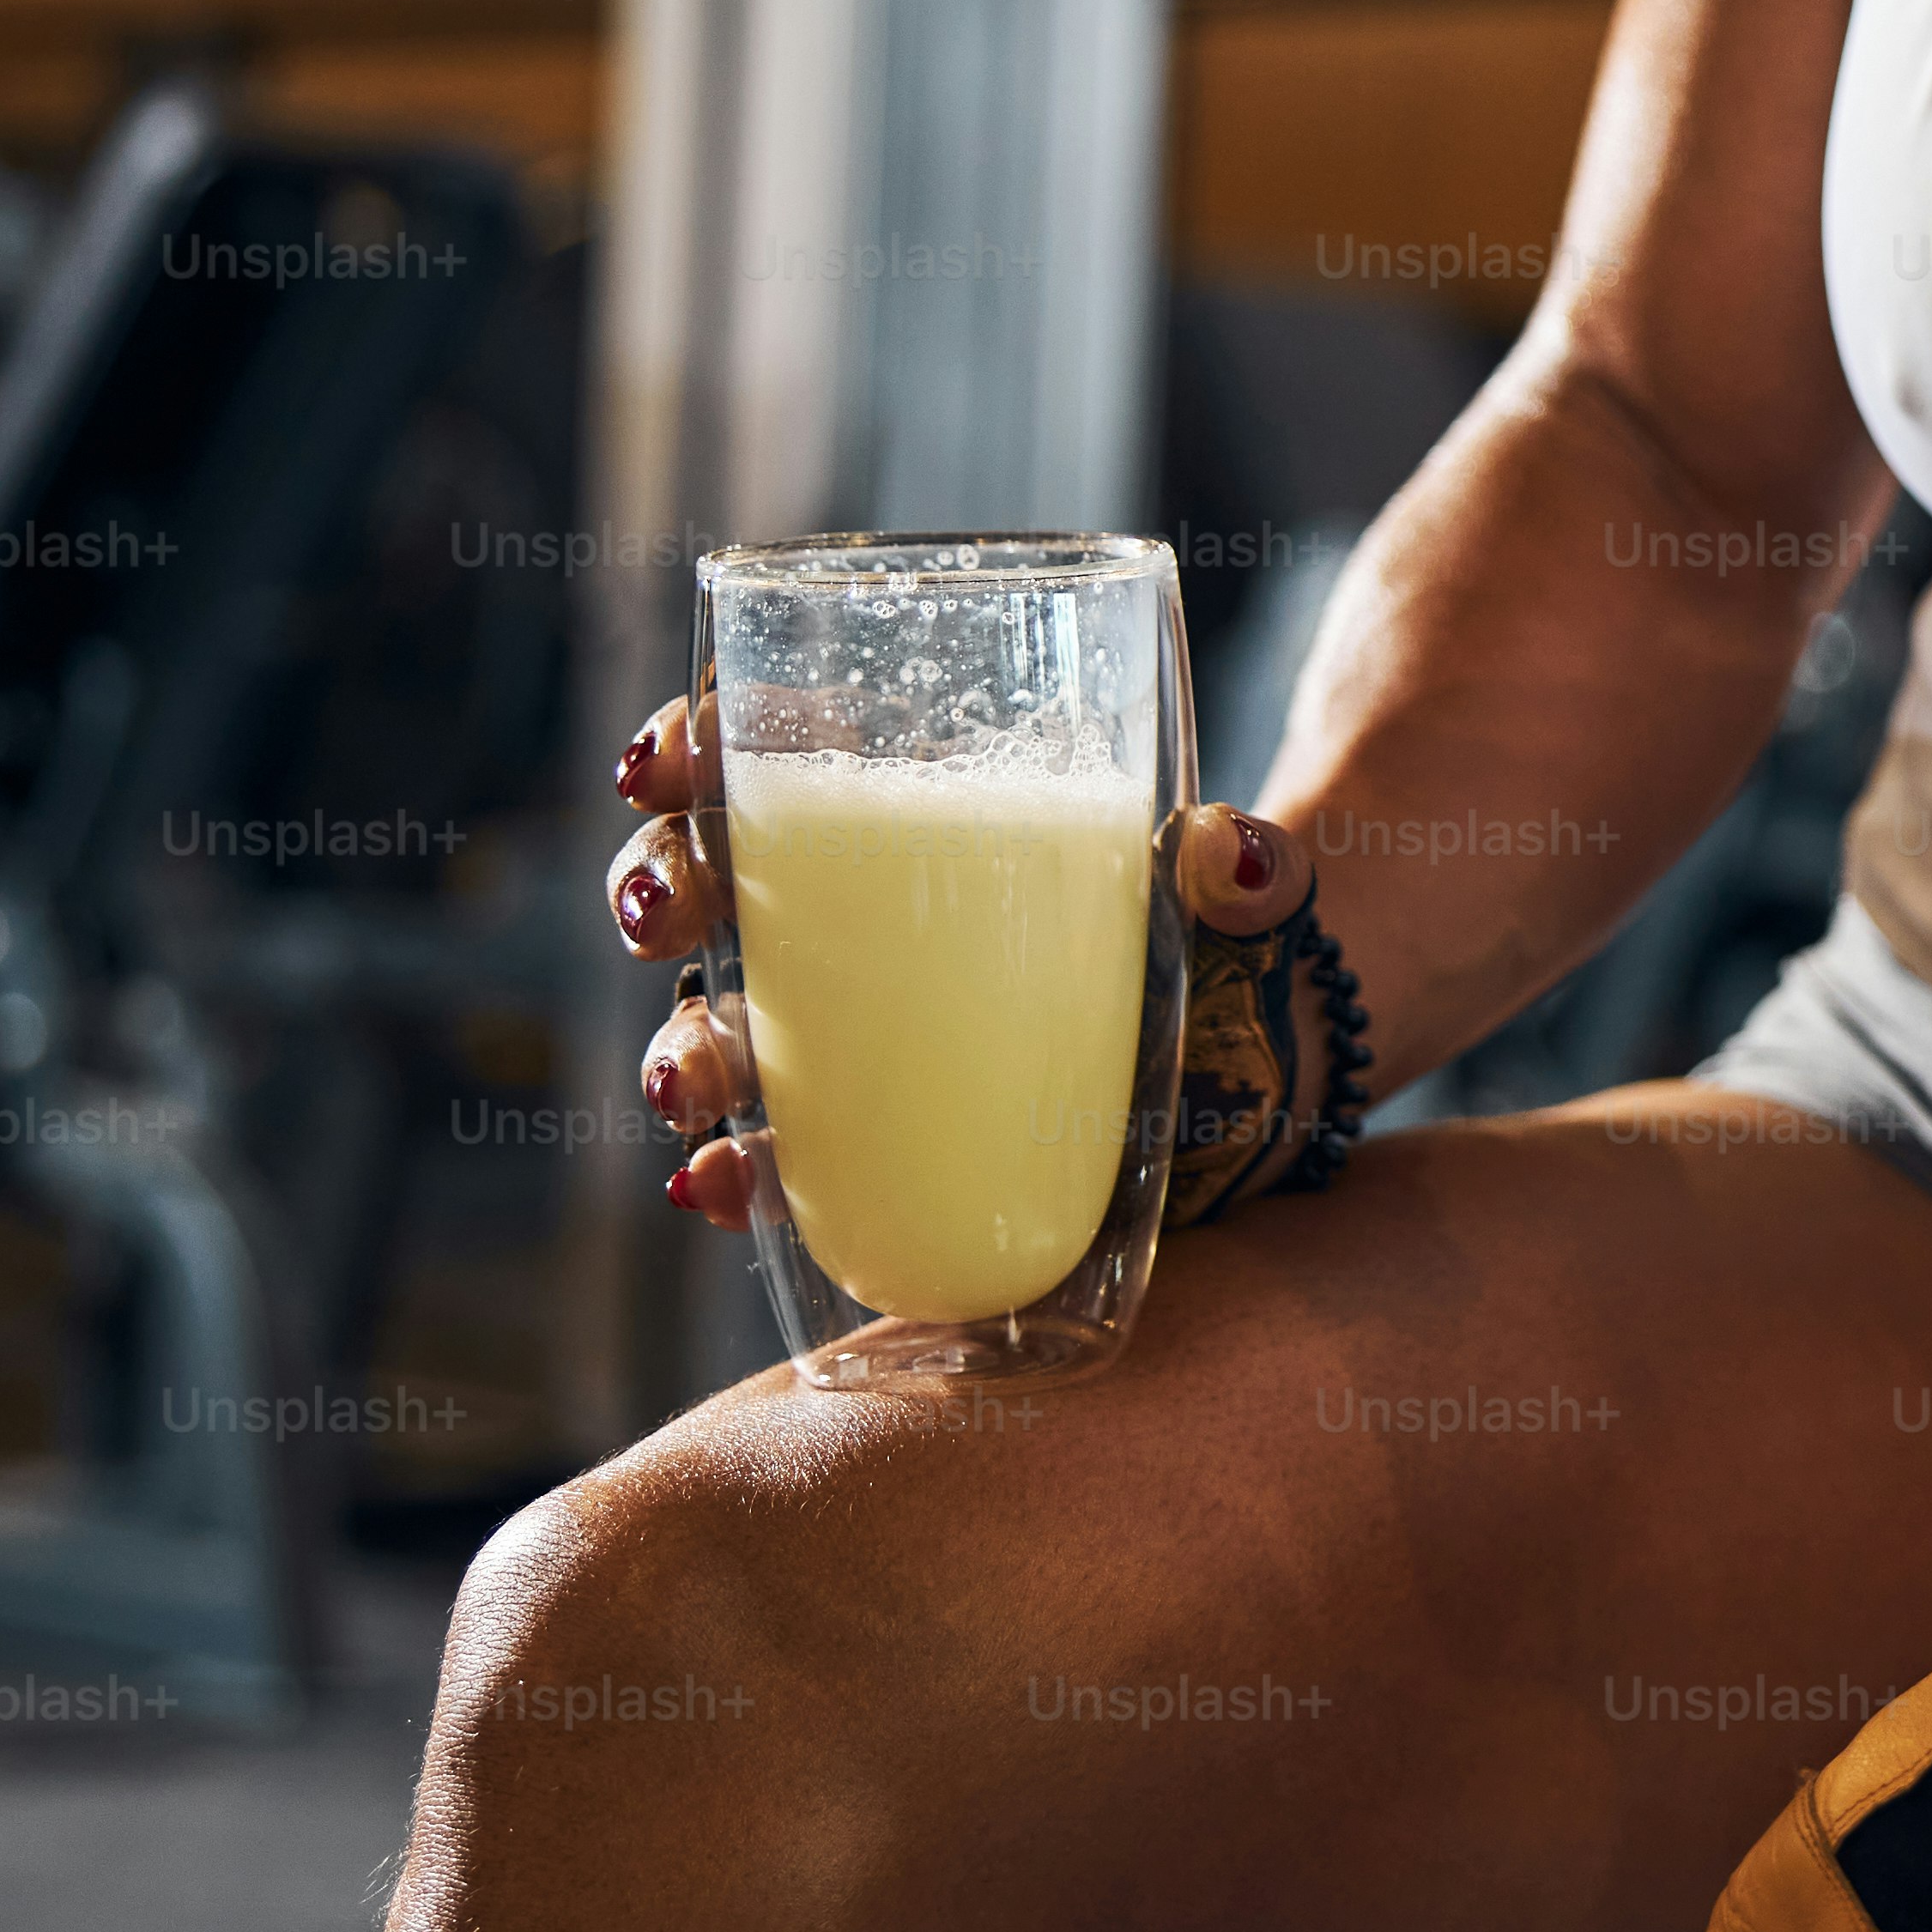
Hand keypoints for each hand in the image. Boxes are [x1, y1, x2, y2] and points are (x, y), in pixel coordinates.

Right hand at [609, 698, 1324, 1232]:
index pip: (765, 750)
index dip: (689, 747)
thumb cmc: (1229, 933)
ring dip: (678, 1049)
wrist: (1272, 1057)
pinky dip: (733, 1171)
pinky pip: (778, 1153)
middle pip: (706, 880)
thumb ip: (1253, 867)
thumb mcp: (1243, 887)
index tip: (665, 763)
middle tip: (669, 915)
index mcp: (912, 813)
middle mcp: (852, 914)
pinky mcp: (879, 1136)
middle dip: (659, 891)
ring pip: (718, 1021)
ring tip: (692, 1084)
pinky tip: (714, 1185)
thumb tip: (1234, 860)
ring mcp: (855, 1028)